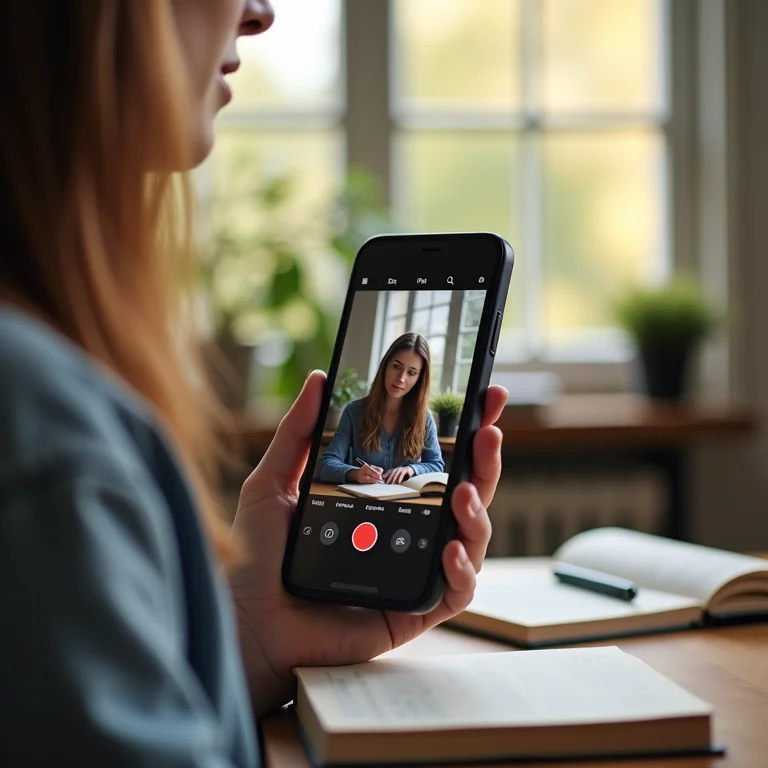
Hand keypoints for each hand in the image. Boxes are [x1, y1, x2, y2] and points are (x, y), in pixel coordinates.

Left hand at [228, 371, 506, 717]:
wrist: (248, 620)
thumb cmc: (260, 555)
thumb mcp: (275, 482)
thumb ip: (298, 432)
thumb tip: (319, 380)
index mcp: (383, 501)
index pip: (434, 462)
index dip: (465, 433)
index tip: (485, 398)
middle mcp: (407, 532)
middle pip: (464, 493)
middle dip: (485, 462)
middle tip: (488, 432)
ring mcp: (414, 570)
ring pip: (471, 539)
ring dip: (478, 512)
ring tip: (462, 491)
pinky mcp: (413, 609)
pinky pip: (456, 592)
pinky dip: (462, 570)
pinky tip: (449, 549)